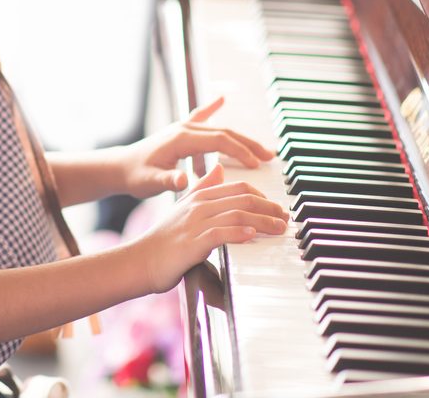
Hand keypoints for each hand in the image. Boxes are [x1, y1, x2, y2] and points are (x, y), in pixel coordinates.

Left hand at [118, 96, 274, 198]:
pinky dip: (212, 107)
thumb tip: (185, 180)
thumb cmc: (135, 175)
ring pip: (219, 129)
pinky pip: (199, 116)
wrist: (119, 166)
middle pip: (224, 133)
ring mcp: (182, 128)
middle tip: (270, 157)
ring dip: (240, 137)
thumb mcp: (151, 182)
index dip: (240, 151)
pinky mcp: (179, 131)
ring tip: (260, 149)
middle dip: (248, 144)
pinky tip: (221, 99)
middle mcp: (184, 129)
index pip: (219, 141)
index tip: (257, 164)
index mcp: (181, 139)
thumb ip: (168, 181)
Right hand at [135, 163, 289, 293]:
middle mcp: (199, 204)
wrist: (143, 259)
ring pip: (237, 214)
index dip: (263, 197)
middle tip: (286, 218)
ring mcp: (196, 222)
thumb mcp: (183, 206)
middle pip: (242, 199)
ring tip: (279, 228)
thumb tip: (219, 169)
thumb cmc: (165, 237)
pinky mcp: (194, 241)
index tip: (277, 208)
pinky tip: (252, 235)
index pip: (238, 188)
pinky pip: (221, 233)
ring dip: (263, 221)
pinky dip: (239, 233)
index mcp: (199, 194)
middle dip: (270, 208)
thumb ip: (202, 186)